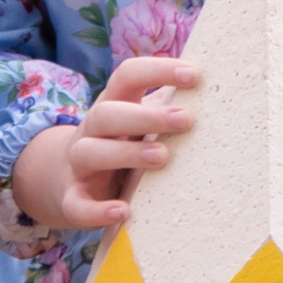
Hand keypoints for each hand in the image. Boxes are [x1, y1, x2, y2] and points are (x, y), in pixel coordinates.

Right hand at [9, 54, 200, 232]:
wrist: (65, 181)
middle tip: (186, 120)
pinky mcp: (74, 200)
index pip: (127, 76)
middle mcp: (91, 130)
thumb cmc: (120, 144)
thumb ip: (166, 107)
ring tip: (162, 158)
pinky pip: (79, 205)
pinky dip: (98, 210)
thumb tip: (217, 91)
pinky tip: (124, 212)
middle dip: (145, 116)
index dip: (157, 70)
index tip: (194, 74)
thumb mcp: (138, 123)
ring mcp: (79, 165)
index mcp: (113, 104)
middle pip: (107, 114)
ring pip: (90, 152)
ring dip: (126, 154)